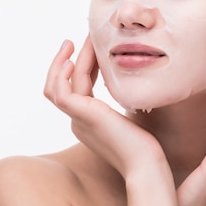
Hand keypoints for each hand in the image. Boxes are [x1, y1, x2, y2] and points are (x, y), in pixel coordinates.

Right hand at [43, 36, 164, 176]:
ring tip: (73, 42)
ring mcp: (78, 120)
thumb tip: (133, 82)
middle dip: (64, 62)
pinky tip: (73, 61)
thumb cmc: (146, 145)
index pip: (74, 89)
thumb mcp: (131, 115)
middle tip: (73, 41)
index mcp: (88, 121)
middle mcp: (78, 121)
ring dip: (62, 62)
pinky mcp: (82, 117)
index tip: (92, 49)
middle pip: (59, 87)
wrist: (147, 165)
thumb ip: (124, 101)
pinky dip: (62, 75)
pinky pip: (61, 93)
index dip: (81, 67)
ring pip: (57, 86)